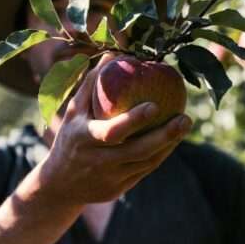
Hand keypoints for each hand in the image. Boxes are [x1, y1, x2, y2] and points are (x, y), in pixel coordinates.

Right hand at [38, 58, 191, 204]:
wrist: (59, 185)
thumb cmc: (70, 138)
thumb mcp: (73, 111)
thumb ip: (92, 83)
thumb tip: (114, 53)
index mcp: (85, 139)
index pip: (112, 131)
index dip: (134, 120)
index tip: (155, 105)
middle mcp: (98, 161)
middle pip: (138, 151)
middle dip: (165, 136)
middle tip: (185, 118)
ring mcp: (110, 179)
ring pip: (147, 163)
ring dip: (169, 145)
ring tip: (184, 124)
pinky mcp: (118, 190)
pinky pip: (145, 171)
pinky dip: (160, 155)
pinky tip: (173, 140)